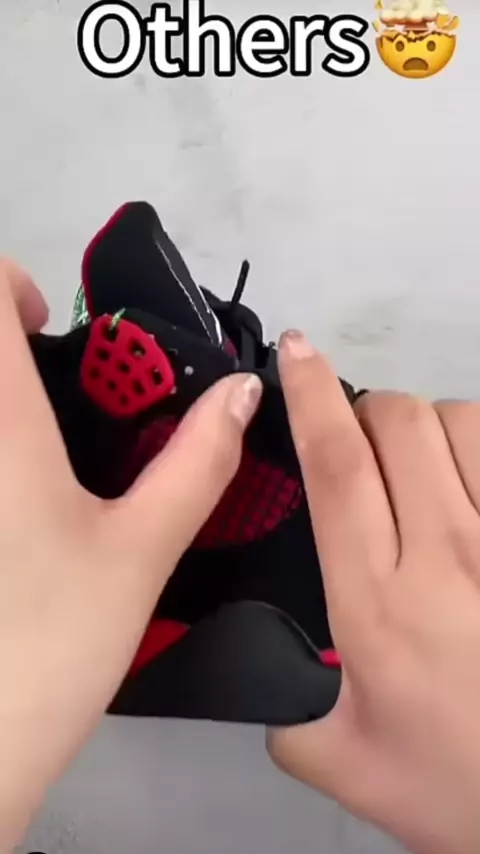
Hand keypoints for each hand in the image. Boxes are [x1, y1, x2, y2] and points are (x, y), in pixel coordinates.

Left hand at [0, 260, 261, 851]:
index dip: (10, 285)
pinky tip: (23, 513)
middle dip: (9, 351)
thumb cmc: (51, 642)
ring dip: (5, 402)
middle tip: (57, 399)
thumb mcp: (140, 550)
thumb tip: (243, 394)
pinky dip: (2, 450)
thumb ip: (196, 462)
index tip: (50, 327)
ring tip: (42, 455)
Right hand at [268, 331, 479, 853]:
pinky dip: (475, 444)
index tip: (296, 350)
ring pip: (459, 422)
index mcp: (377, 600)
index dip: (309, 394)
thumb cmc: (452, 781)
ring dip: (424, 424)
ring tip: (415, 461)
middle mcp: (443, 552)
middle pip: (399, 421)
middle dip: (366, 407)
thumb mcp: (343, 763)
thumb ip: (284, 711)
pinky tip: (465, 479)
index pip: (336, 465)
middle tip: (356, 442)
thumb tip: (261, 670)